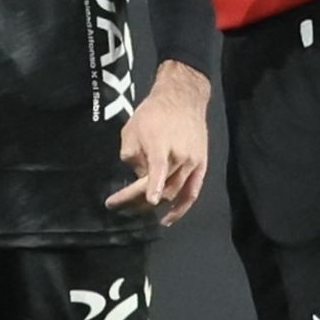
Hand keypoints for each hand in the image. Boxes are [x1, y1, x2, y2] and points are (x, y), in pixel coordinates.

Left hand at [104, 63, 209, 225]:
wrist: (183, 99)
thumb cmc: (153, 113)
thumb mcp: (131, 130)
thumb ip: (131, 157)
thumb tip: (138, 178)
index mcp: (162, 144)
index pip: (159, 169)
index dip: (153, 186)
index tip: (148, 200)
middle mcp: (180, 156)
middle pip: (161, 187)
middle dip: (137, 201)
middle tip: (118, 206)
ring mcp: (192, 163)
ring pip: (173, 193)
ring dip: (154, 206)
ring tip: (135, 210)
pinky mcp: (201, 166)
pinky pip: (192, 193)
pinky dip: (181, 209)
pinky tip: (168, 220)